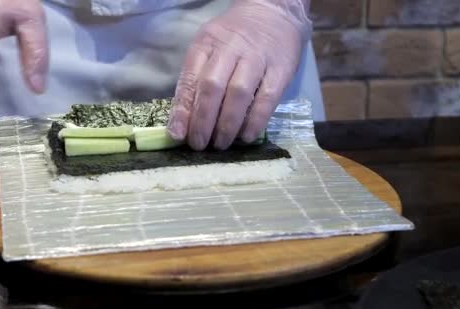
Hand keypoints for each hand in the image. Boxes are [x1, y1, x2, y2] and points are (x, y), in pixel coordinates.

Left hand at [168, 0, 311, 150]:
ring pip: (238, 93)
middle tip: (200, 144)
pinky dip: (255, 120)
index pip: (190, 78)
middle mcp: (230, 48)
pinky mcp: (281, 68)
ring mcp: (257, 58)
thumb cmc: (235, 39)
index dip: (183, 109)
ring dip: (227, 124)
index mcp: (206, 43)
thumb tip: (182, 122)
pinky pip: (267, 98)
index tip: (178, 135)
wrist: (273, 13)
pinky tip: (246, 136)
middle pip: (212, 87)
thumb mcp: (209, 49)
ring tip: (221, 143)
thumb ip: (195, 81)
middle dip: (203, 121)